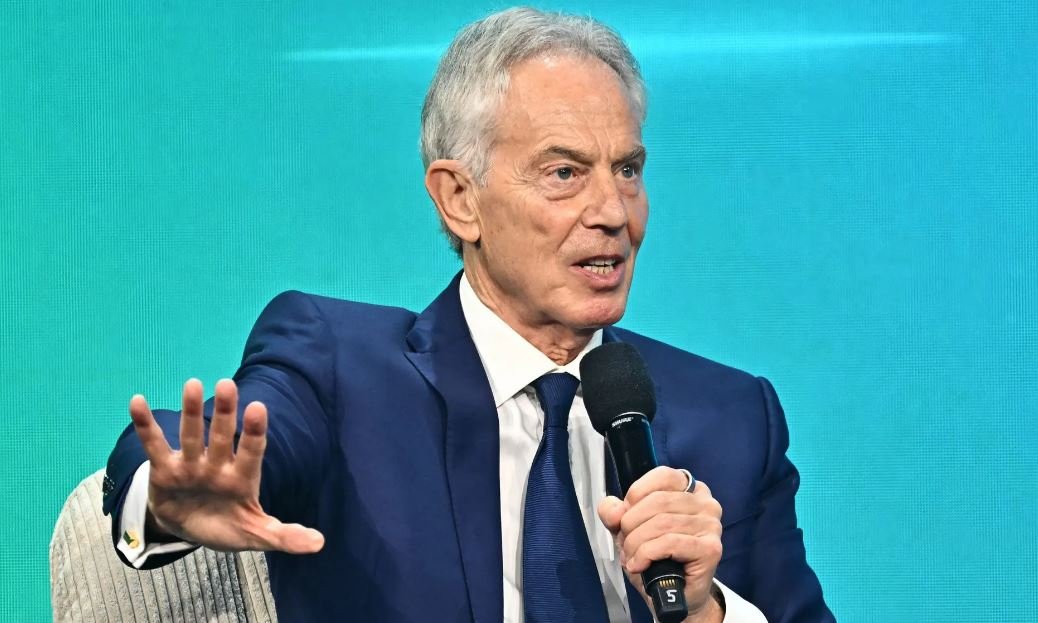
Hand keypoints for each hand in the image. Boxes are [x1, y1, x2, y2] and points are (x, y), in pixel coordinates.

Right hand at [129, 378, 324, 553]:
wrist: (191, 529)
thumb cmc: (230, 526)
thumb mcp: (257, 534)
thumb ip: (285, 536)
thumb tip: (320, 543)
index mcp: (243, 477)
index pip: (252, 452)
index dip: (255, 432)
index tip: (258, 408)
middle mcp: (218, 465)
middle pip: (222, 437)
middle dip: (225, 413)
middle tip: (227, 385)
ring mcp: (191, 465)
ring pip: (191, 435)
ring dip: (190, 412)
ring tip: (193, 384)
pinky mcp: (164, 469)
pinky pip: (154, 445)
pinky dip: (145, 425)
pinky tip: (138, 401)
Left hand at [598, 466, 723, 622]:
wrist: (674, 598)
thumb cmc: (656, 560)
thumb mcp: (629, 531)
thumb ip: (616, 514)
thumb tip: (612, 508)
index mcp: (690, 490)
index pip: (663, 475)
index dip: (637, 494)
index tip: (625, 517)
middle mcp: (706, 503)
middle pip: (658, 501)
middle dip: (631, 524)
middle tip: (626, 545)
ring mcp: (711, 525)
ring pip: (661, 523)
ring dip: (636, 544)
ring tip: (632, 559)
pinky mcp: (710, 549)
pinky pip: (670, 542)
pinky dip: (646, 554)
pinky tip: (640, 565)